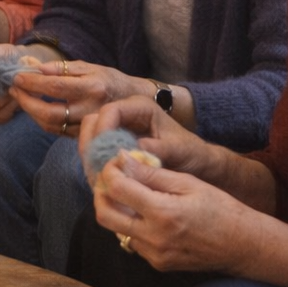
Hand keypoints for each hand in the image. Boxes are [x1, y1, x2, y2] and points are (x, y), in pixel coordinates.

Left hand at [9, 60, 146, 136]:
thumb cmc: (110, 80)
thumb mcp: (90, 67)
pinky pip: (56, 131)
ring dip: (30, 112)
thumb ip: (63, 68)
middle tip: (13, 89)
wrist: (133, 102)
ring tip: (20, 96)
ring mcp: (87, 126)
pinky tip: (33, 108)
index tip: (16, 76)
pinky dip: (41, 120)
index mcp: (92, 88)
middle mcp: (90, 109)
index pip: (55, 86)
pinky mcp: (84, 136)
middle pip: (49, 112)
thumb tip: (36, 67)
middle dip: (26, 101)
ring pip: (50, 125)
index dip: (32, 82)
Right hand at [78, 96, 221, 179]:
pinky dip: (95, 163)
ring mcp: (117, 129)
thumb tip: (128, 153)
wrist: (197, 164)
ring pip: (90, 137)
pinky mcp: (114, 145)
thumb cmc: (191, 153)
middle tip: (96, 168)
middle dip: (91, 145)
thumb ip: (155, 150)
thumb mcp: (178, 150)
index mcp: (140, 107)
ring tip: (99, 176)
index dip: (102, 131)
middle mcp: (125, 114)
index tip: (103, 154)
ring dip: (91, 156)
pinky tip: (103, 178)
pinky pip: (95, 151)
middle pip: (93, 122)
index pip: (110, 111)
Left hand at [92, 153, 260, 272]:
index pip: (117, 188)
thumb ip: (152, 173)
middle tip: (111, 178)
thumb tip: (123, 158)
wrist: (242, 245)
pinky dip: (132, 225)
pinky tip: (147, 214)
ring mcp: (154, 254)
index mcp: (163, 213)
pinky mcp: (157, 263)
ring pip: (116, 229)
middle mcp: (153, 238)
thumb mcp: (188, 183)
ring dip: (117, 209)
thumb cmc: (220, 208)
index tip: (117, 161)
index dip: (111, 170)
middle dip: (101, 193)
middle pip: (104, 214)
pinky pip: (132, 241)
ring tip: (130, 193)